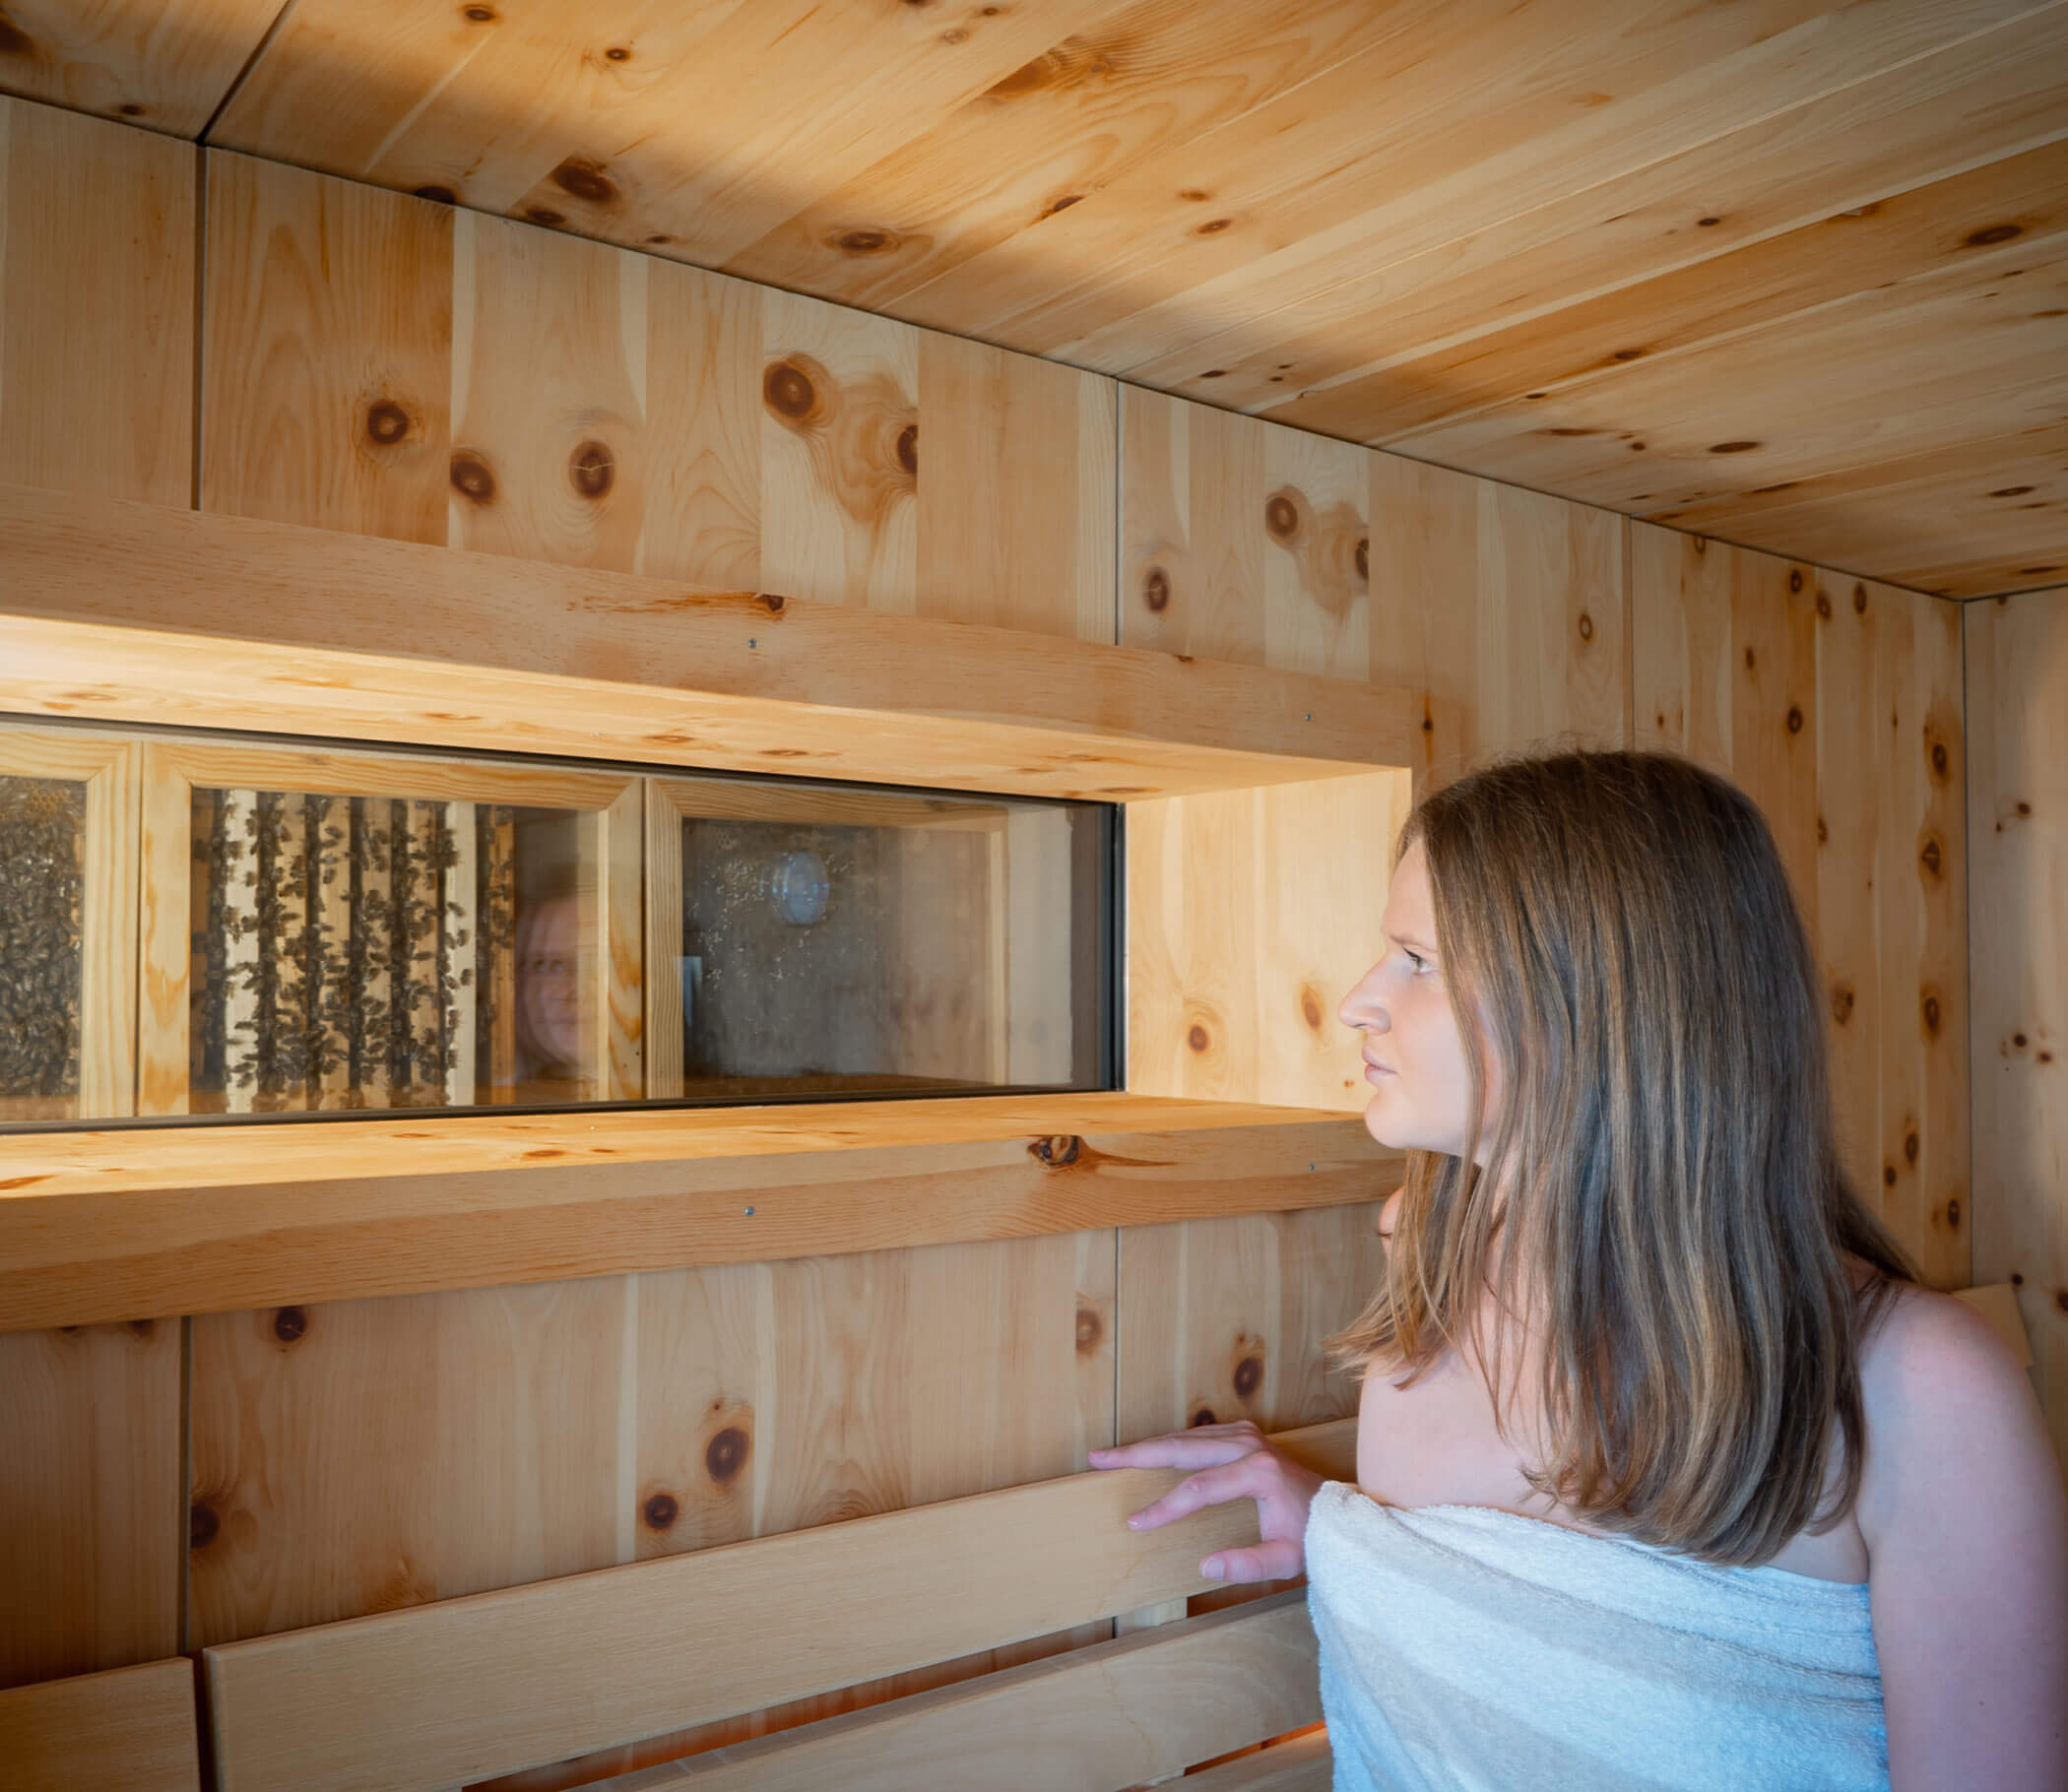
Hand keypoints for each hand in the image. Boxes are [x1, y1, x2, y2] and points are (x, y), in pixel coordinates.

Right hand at [1088, 1420, 1324, 1584]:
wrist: (1335, 1509)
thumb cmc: (1312, 1537)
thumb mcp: (1287, 1561)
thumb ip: (1248, 1565)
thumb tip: (1205, 1566)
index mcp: (1259, 1473)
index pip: (1199, 1489)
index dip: (1164, 1507)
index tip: (1136, 1523)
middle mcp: (1250, 1446)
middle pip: (1182, 1447)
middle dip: (1137, 1454)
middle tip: (1099, 1458)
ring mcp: (1246, 1435)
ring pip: (1185, 1436)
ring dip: (1147, 1445)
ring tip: (1111, 1455)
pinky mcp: (1243, 1434)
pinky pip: (1196, 1435)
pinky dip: (1167, 1443)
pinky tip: (1145, 1452)